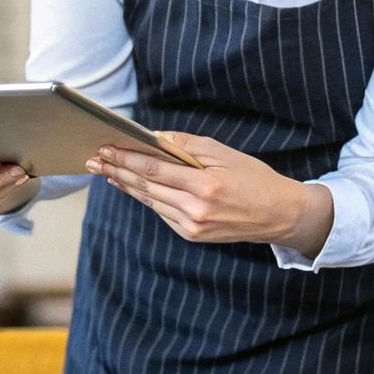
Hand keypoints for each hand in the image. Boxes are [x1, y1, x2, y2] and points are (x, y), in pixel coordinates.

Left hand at [87, 132, 334, 254]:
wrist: (279, 215)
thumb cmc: (254, 178)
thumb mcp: (223, 153)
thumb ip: (185, 146)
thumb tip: (153, 138)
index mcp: (205, 186)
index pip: (154, 170)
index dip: (126, 158)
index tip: (106, 148)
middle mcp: (196, 210)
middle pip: (145, 187)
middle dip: (117, 171)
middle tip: (94, 160)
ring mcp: (193, 227)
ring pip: (150, 201)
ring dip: (125, 185)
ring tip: (105, 171)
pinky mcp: (193, 236)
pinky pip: (162, 213)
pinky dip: (145, 198)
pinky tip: (130, 186)